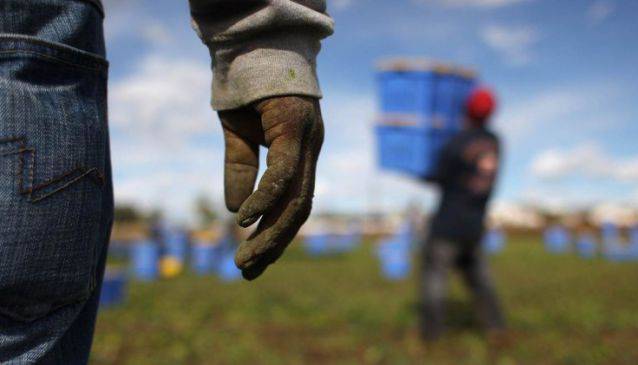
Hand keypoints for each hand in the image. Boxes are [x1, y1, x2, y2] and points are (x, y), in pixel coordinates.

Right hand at [218, 96, 323, 279]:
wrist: (251, 43)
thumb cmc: (247, 88)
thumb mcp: (238, 136)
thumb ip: (239, 170)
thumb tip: (234, 212)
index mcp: (299, 154)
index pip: (294, 204)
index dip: (275, 235)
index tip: (253, 260)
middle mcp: (309, 151)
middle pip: (300, 209)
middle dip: (275, 245)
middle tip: (248, 272)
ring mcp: (306, 139)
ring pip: (297, 198)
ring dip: (272, 233)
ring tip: (246, 260)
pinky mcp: (294, 126)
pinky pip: (283, 170)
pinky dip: (265, 198)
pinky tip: (245, 220)